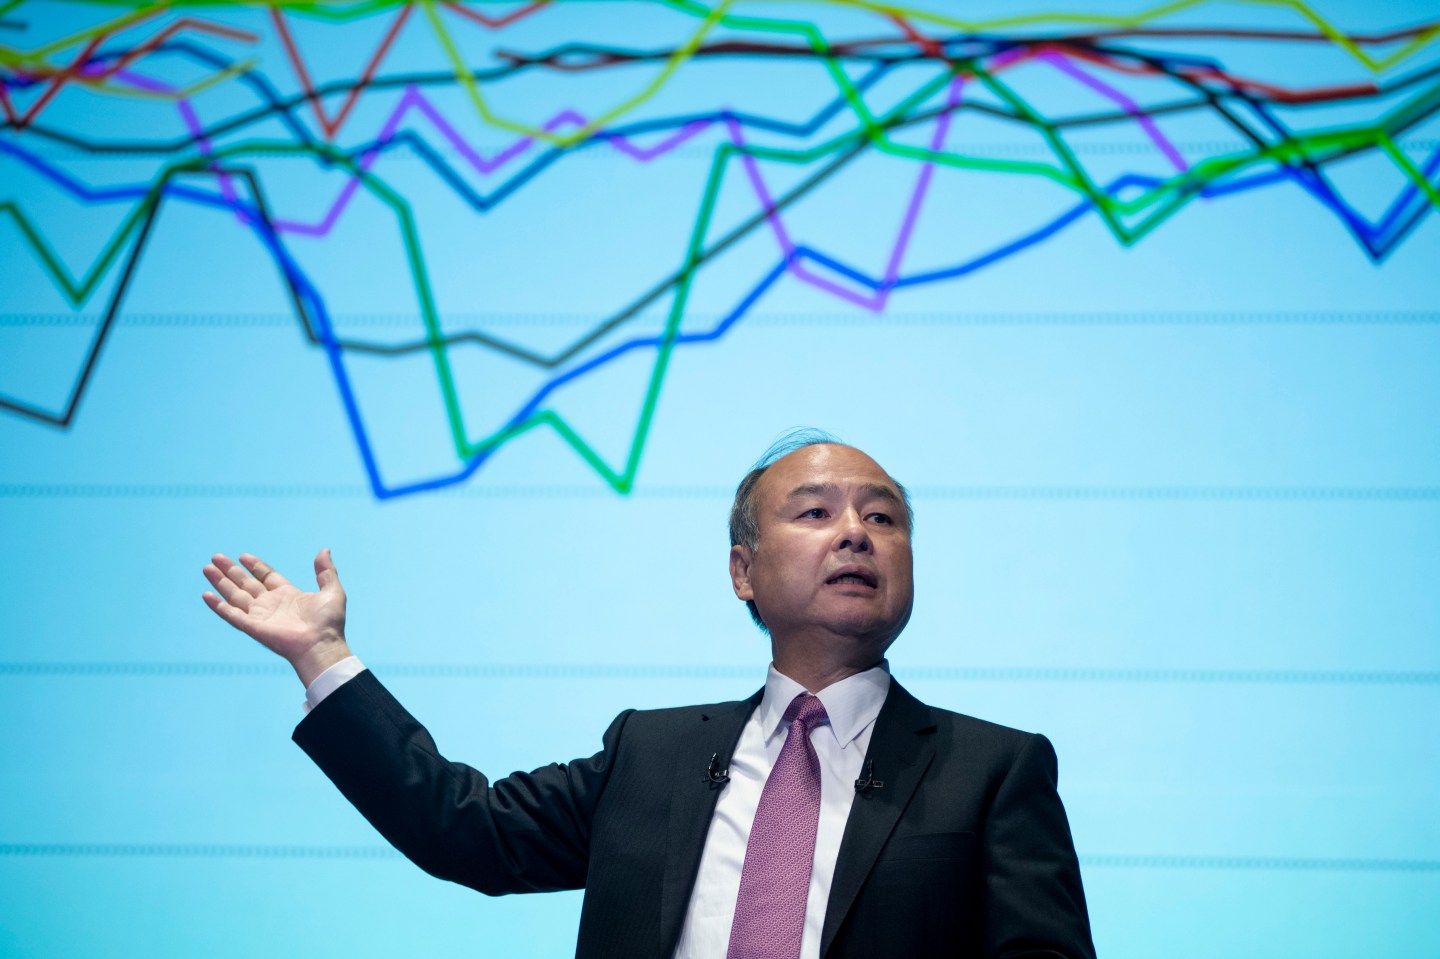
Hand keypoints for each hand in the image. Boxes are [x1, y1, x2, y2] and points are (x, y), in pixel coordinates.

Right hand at [202, 549, 350, 685]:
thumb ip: (326, 571)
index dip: (255, 566)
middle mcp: (271, 604)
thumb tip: (324, 550)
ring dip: (220, 582)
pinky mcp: (252, 627)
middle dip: (231, 571)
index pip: (266, 577)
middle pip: (246, 584)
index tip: (243, 556)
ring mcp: (260, 616)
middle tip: (216, 557)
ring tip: (207, 568)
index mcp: (288, 595)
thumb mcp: (332, 591)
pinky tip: (206, 595)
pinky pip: (231, 614)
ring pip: (235, 596)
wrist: (321, 644)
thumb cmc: (329, 623)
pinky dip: (218, 606)